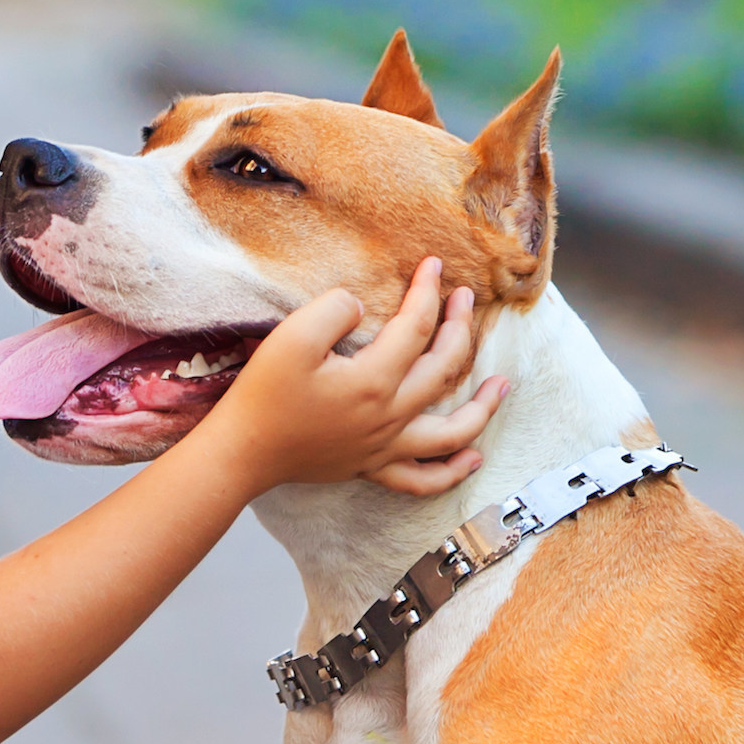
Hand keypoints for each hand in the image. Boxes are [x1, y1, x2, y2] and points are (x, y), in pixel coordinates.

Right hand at [201, 256, 507, 496]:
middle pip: (443, 369)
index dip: (428, 292)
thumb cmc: (263, 396)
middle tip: (464, 299)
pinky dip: (452, 471)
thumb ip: (334, 311)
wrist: (241, 452)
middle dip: (459, 328)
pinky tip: (472, 457)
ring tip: (501, 385)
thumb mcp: (291, 337)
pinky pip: (422, 478)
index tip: (433, 265)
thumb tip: (362, 308)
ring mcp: (384, 447)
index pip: (416, 328)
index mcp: (373, 381)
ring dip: (482, 407)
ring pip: (451, 432)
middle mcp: (389, 416)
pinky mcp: (370, 467)